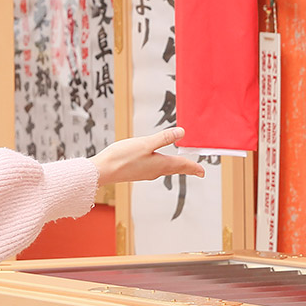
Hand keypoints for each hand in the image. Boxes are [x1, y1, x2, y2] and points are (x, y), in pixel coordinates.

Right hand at [91, 128, 205, 185]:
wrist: (103, 171)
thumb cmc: (122, 157)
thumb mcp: (146, 144)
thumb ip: (164, 138)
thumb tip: (182, 133)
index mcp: (161, 164)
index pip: (182, 165)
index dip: (193, 167)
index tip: (202, 171)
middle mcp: (155, 171)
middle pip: (175, 169)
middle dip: (187, 168)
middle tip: (197, 171)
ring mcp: (146, 173)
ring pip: (165, 170)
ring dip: (175, 167)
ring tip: (181, 165)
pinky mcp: (137, 172)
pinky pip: (155, 169)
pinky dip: (163, 166)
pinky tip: (158, 162)